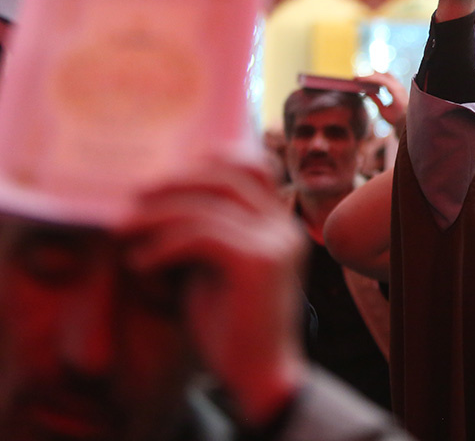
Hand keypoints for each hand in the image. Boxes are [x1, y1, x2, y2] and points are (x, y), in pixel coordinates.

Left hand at [123, 160, 306, 426]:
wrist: (258, 377)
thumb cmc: (229, 329)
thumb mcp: (213, 270)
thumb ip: (202, 235)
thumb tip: (156, 202)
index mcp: (279, 225)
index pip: (254, 166)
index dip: (211, 162)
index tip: (164, 181)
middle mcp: (284, 227)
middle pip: (227, 177)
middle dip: (175, 184)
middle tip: (134, 202)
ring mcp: (276, 242)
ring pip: (208, 205)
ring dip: (157, 216)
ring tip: (125, 234)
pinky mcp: (258, 262)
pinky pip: (201, 236)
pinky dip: (163, 246)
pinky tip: (142, 265)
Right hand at [356, 70, 407, 129]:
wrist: (408, 122)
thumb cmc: (396, 119)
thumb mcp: (384, 111)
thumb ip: (376, 100)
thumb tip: (366, 91)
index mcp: (397, 93)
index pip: (382, 80)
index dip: (369, 78)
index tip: (358, 79)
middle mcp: (400, 87)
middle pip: (384, 75)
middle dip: (370, 75)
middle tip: (357, 78)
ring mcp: (400, 86)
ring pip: (387, 74)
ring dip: (375, 75)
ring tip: (363, 78)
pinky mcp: (399, 86)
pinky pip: (388, 77)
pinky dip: (379, 77)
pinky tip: (371, 81)